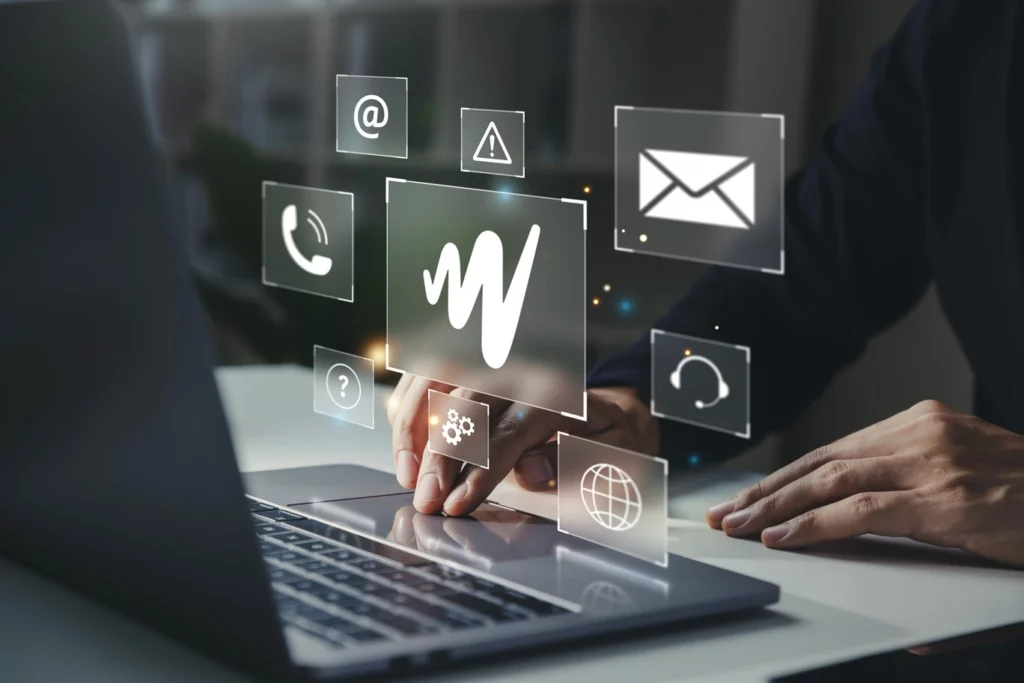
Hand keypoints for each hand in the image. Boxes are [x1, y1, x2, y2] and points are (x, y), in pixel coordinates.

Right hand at [387, 376, 658, 516]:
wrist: (613, 410)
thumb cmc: (607, 441)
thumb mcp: (610, 456)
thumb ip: (570, 464)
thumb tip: (530, 472)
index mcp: (559, 398)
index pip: (510, 432)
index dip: (479, 471)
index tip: (456, 504)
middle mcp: (522, 374)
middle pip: (466, 404)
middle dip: (439, 456)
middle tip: (424, 501)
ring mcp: (494, 366)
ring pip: (438, 381)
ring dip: (415, 428)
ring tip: (407, 476)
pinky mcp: (475, 367)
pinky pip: (429, 373)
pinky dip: (409, 404)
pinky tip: (406, 444)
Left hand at [705, 400, 1023, 567]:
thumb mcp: (960, 474)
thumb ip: (905, 484)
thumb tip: (845, 512)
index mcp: (919, 423)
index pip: (831, 451)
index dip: (782, 477)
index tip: (746, 497)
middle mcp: (919, 434)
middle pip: (821, 462)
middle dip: (765, 491)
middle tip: (724, 513)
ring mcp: (933, 462)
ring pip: (830, 481)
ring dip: (776, 507)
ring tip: (738, 526)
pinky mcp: (946, 498)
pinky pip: (863, 510)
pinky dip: (817, 524)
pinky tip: (785, 536)